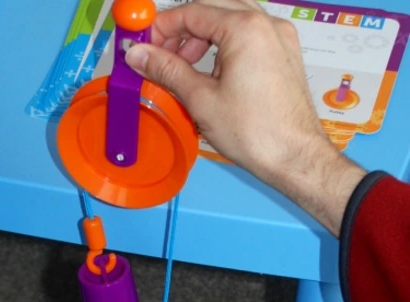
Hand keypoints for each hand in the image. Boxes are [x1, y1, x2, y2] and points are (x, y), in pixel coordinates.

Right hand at [125, 0, 365, 233]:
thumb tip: (137, 55)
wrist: (294, 156)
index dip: (161, 26)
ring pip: (231, 21)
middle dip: (181, 31)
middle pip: (213, 9)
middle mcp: (266, 23)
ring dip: (202, 38)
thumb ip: (167, 70)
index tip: (142, 44)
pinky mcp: (284, 53)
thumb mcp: (200, 99)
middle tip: (158, 56)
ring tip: (183, 68)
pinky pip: (248, 36)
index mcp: (245, 28)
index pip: (193, 11)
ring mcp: (279, 37)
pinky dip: (223, 47)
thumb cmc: (253, 132)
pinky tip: (211, 74)